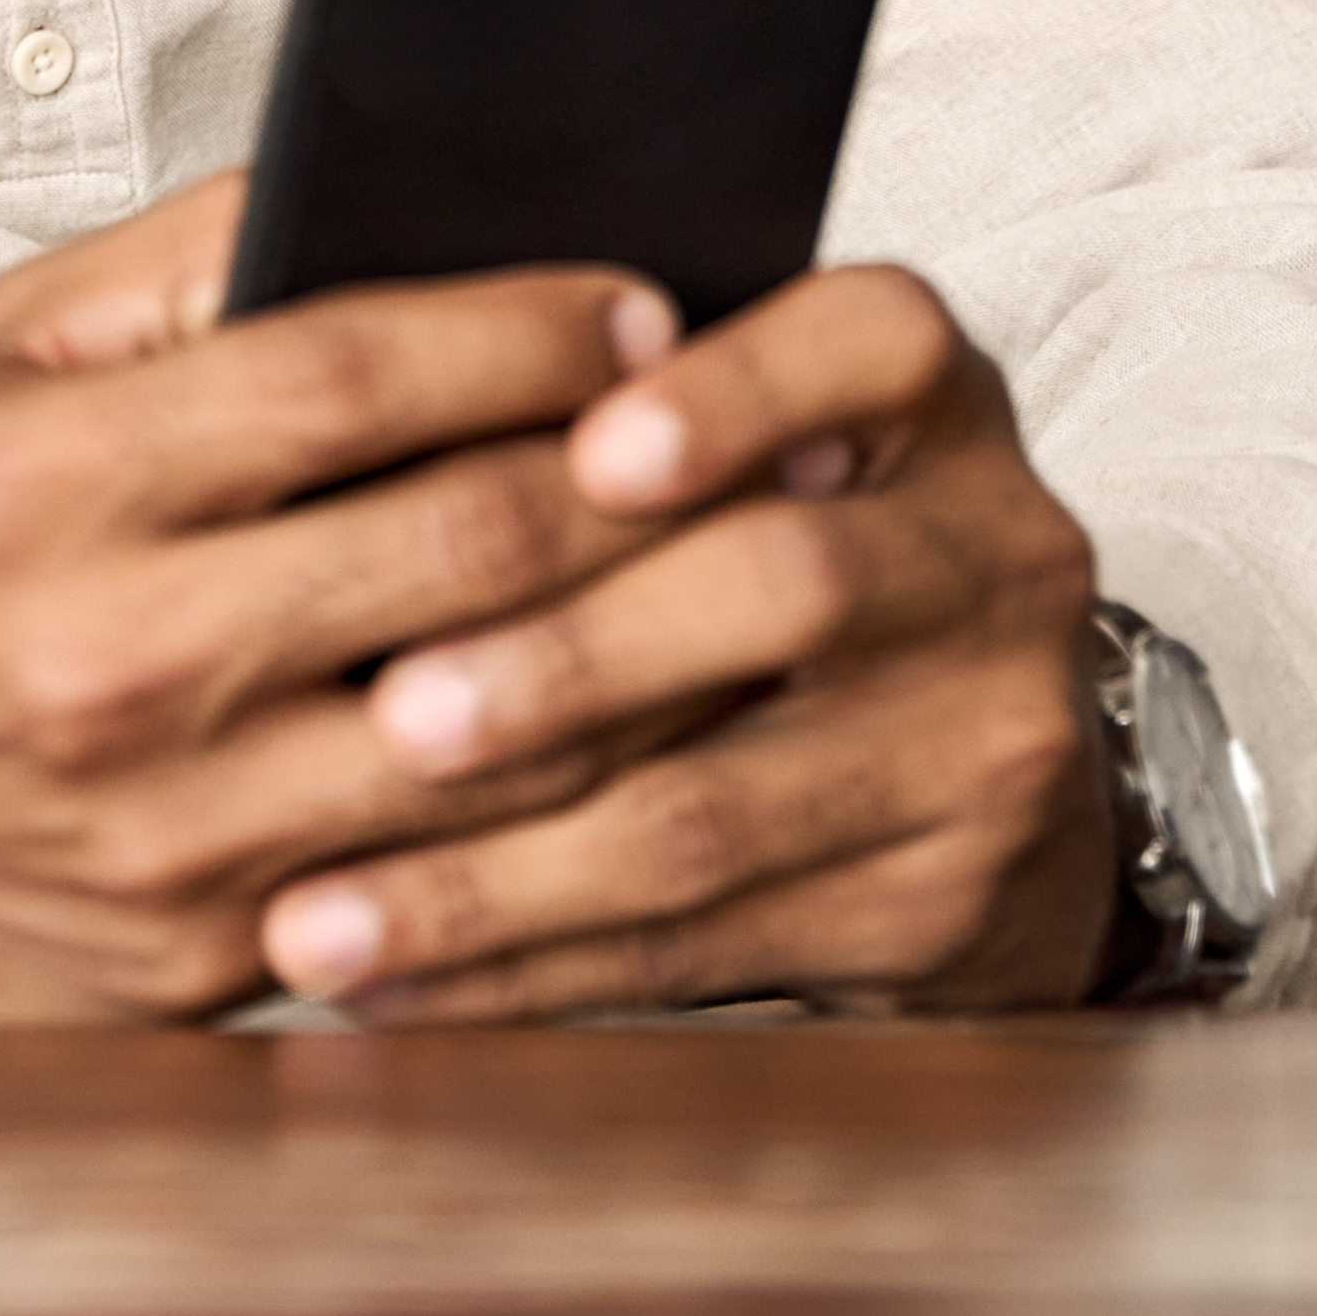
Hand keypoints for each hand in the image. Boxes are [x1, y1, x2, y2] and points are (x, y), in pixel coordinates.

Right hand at [0, 177, 698, 1018]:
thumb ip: (182, 266)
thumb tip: (389, 175)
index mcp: (46, 491)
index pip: (364, 374)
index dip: (537, 319)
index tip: (648, 286)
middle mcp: (107, 673)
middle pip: (469, 555)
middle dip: (650, 473)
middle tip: (764, 419)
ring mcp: (159, 849)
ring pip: (496, 742)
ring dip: (656, 650)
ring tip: (758, 566)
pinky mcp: (186, 980)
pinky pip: (431, 886)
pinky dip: (557, 808)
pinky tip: (646, 734)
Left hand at [242, 262, 1117, 1020]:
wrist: (974, 784)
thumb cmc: (773, 562)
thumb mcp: (747, 436)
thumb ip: (585, 390)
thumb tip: (328, 341)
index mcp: (924, 397)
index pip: (867, 345)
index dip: (730, 394)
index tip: (593, 447)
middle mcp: (992, 553)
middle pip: (783, 588)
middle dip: (567, 657)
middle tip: (392, 711)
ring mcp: (984, 739)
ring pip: (717, 809)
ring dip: (495, 867)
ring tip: (325, 903)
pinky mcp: (939, 906)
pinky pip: (700, 947)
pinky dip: (523, 967)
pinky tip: (393, 974)